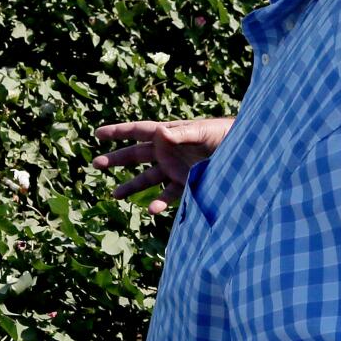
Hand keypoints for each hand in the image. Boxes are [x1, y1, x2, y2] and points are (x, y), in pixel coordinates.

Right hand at [93, 116, 233, 213]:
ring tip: (115, 195)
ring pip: (147, 178)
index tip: (97, 134)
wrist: (244, 152)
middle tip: (96, 164)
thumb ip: (182, 134)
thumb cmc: (224, 134)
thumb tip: (161, 133)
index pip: (138, 131)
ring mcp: (174, 169)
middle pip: (136, 155)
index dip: (118, 132)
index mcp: (168, 133)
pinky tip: (151, 209)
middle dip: (117, 159)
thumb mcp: (203, 131)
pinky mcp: (186, 184)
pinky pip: (169, 195)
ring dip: (131, 186)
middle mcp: (167, 152)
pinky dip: (160, 202)